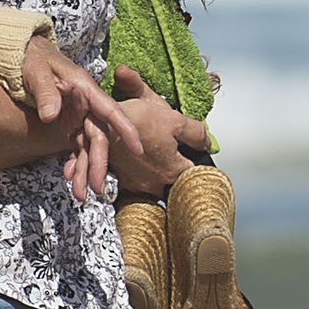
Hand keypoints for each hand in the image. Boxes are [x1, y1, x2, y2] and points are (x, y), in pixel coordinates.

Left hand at [19, 35, 142, 197]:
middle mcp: (85, 103)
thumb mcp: (34, 69)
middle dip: (99, 164)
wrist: (20, 51)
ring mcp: (77, 113)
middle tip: (96, 190)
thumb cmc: (29, 55)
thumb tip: (51, 116)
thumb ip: (45, 91)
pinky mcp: (67, 121)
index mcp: (84, 88)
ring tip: (79, 195)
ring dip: (84, 170)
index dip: (125, 130)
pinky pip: (74, 144)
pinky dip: (72, 161)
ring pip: (87, 145)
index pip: (110, 111)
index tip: (138, 149)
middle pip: (98, 136)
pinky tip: (68, 176)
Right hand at [104, 66, 211, 194]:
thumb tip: (207, 142)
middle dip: (175, 175)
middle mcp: (155, 183)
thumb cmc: (136, 120)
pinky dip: (136, 179)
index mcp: (173, 170)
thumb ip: (196, 133)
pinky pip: (132, 187)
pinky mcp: (119, 182)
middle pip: (173, 185)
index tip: (194, 159)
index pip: (195, 175)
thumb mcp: (174, 120)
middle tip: (173, 160)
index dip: (197, 164)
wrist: (101, 123)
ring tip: (153, 163)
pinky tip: (136, 167)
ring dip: (155, 179)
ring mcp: (136, 185)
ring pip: (152, 189)